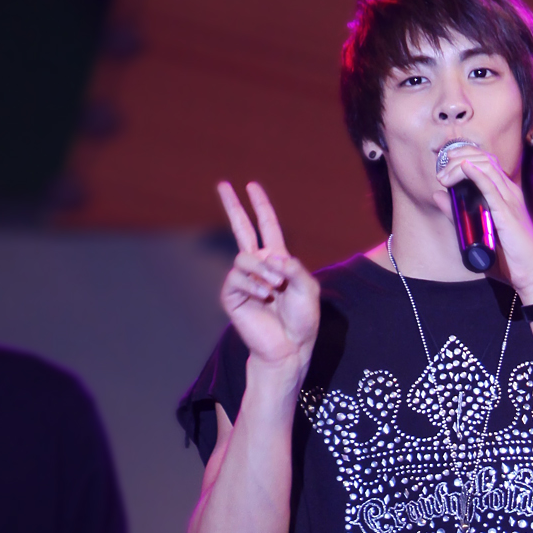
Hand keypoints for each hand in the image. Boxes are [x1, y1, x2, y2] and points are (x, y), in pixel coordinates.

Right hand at [218, 181, 319, 367]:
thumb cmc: (302, 321)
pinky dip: (254, 285)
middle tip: (223, 184)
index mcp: (278, 261)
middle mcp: (258, 266)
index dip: (261, 206)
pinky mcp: (232, 296)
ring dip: (262, 270)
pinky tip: (265, 296)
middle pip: (241, 229)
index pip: (267, 227)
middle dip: (233, 206)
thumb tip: (272, 256)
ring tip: (275, 287)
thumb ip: (295, 268)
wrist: (289, 347)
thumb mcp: (308, 290)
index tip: (251, 186)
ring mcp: (243, 280)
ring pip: (243, 258)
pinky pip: (237, 278)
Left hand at [434, 148, 532, 304]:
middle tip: (441, 168)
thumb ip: (458, 215)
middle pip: (484, 159)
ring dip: (461, 165)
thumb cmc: (510, 258)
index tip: (444, 163)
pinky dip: (476, 174)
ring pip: (486, 168)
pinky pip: (491, 188)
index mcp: (506, 195)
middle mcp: (510, 193)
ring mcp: (511, 202)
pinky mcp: (508, 214)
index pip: (486, 162)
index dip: (464, 155)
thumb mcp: (478, 231)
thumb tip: (438, 195)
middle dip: (458, 157)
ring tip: (444, 174)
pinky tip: (464, 168)